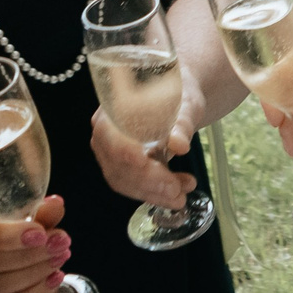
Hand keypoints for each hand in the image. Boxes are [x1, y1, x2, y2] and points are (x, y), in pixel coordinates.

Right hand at [89, 64, 203, 211]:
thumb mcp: (186, 105)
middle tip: (177, 191)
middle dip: (148, 182)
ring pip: (124, 181)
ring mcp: (112, 153)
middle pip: (117, 165)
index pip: (110, 136)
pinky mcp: (123, 168)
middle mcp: (106, 134)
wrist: (181, 102)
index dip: (125, 153)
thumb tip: (179, 145)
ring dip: (154, 193)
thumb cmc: (180, 96)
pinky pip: (133, 186)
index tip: (147, 164)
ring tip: (182, 196)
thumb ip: (182, 123)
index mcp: (113, 109)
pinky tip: (177, 193)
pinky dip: (155, 193)